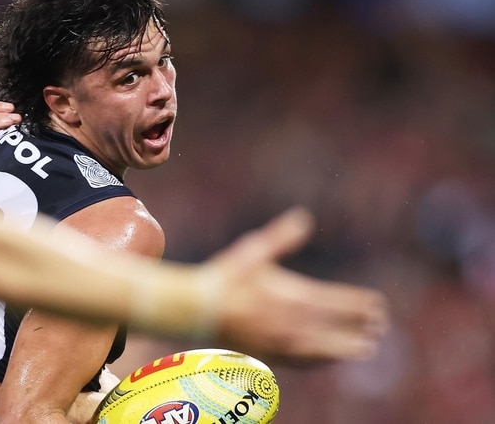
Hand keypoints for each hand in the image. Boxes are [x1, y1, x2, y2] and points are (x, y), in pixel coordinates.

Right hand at [203, 206, 389, 364]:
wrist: (199, 308)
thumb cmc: (227, 276)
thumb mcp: (254, 250)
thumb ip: (282, 238)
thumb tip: (303, 218)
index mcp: (295, 295)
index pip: (339, 302)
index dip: (361, 304)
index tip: (379, 306)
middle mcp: (294, 322)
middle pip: (338, 327)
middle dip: (362, 327)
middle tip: (381, 327)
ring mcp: (283, 342)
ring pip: (326, 349)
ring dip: (348, 348)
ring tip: (366, 349)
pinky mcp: (270, 356)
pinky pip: (304, 362)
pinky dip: (322, 361)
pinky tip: (328, 360)